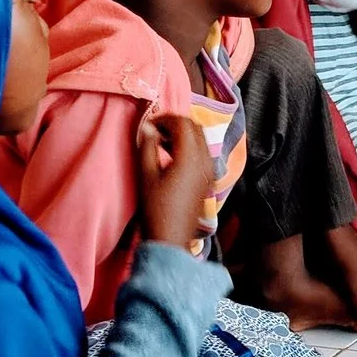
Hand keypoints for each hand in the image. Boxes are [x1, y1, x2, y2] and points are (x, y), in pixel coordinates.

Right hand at [137, 113, 214, 249]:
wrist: (171, 238)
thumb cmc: (155, 208)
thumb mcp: (146, 175)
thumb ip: (147, 147)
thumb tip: (147, 126)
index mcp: (191, 157)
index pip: (183, 124)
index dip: (165, 119)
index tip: (149, 125)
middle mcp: (206, 160)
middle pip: (195, 128)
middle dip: (176, 124)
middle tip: (155, 130)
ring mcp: (210, 170)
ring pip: (201, 139)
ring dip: (184, 134)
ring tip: (161, 142)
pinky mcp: (208, 179)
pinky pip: (203, 153)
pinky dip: (190, 147)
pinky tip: (172, 156)